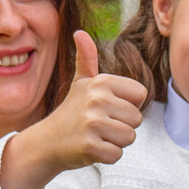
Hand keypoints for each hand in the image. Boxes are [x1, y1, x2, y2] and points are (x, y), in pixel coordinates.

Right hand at [0, 32, 147, 188]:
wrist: (47, 141)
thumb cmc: (72, 112)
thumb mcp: (81, 83)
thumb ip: (86, 59)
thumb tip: (79, 33)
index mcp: (101, 81)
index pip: (140, 95)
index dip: (127, 105)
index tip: (106, 108)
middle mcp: (97, 99)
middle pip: (137, 119)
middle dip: (121, 126)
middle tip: (99, 125)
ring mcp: (92, 123)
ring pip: (129, 137)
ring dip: (115, 142)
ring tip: (95, 136)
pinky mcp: (90, 146)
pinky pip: (116, 154)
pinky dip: (106, 156)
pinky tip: (90, 148)